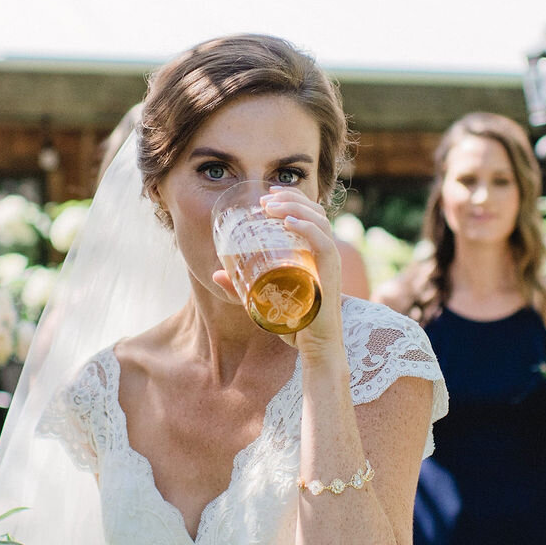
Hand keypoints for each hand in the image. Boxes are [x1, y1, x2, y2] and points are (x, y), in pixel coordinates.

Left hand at [234, 188, 343, 355]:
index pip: (310, 216)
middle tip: (265, 197)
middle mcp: (325, 254)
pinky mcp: (330, 275)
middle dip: (290, 198)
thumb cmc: (294, 324)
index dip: (292, 200)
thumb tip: (215, 274)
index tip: (267, 196)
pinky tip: (288, 222)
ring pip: (319, 221)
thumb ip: (240, 289)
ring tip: (270, 206)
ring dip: (294, 208)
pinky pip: (323, 243)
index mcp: (314, 254)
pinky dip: (306, 228)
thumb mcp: (262, 300)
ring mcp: (330, 263)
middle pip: (315, 212)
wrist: (314, 349)